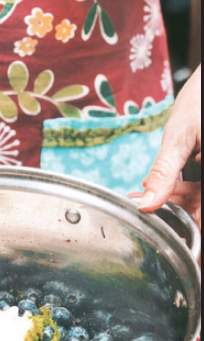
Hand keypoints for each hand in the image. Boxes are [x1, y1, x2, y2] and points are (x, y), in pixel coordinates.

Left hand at [139, 65, 200, 223]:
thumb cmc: (201, 100)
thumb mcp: (179, 137)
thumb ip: (164, 172)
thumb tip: (146, 204)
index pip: (203, 214)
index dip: (192, 229)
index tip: (174, 240)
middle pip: (200, 206)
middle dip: (176, 211)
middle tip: (147, 209)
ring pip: (199, 197)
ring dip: (175, 200)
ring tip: (143, 195)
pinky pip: (199, 186)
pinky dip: (181, 188)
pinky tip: (159, 186)